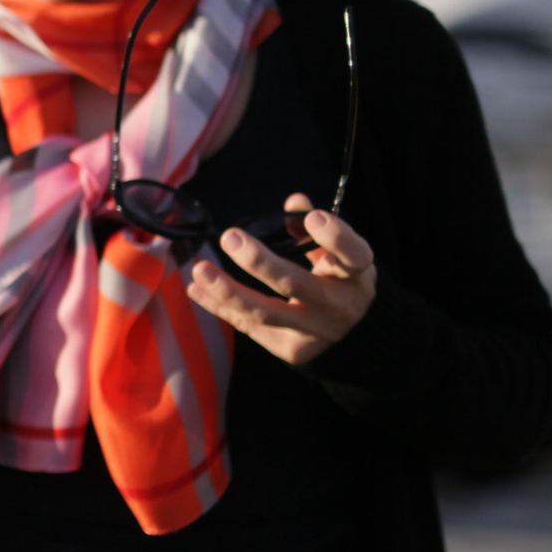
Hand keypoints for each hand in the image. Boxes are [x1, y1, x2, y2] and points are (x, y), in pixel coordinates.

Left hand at [187, 195, 375, 365]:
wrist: (354, 337)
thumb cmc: (341, 281)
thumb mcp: (339, 255)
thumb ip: (313, 228)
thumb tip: (294, 201)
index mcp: (355, 276)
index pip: (353, 256)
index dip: (335, 238)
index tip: (314, 218)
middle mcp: (338, 306)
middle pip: (296, 284)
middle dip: (260, 262)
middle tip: (229, 237)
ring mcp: (313, 331)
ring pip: (265, 313)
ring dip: (227, 291)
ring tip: (199, 270)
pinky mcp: (291, 350)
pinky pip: (249, 326)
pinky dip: (220, 307)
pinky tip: (196, 289)